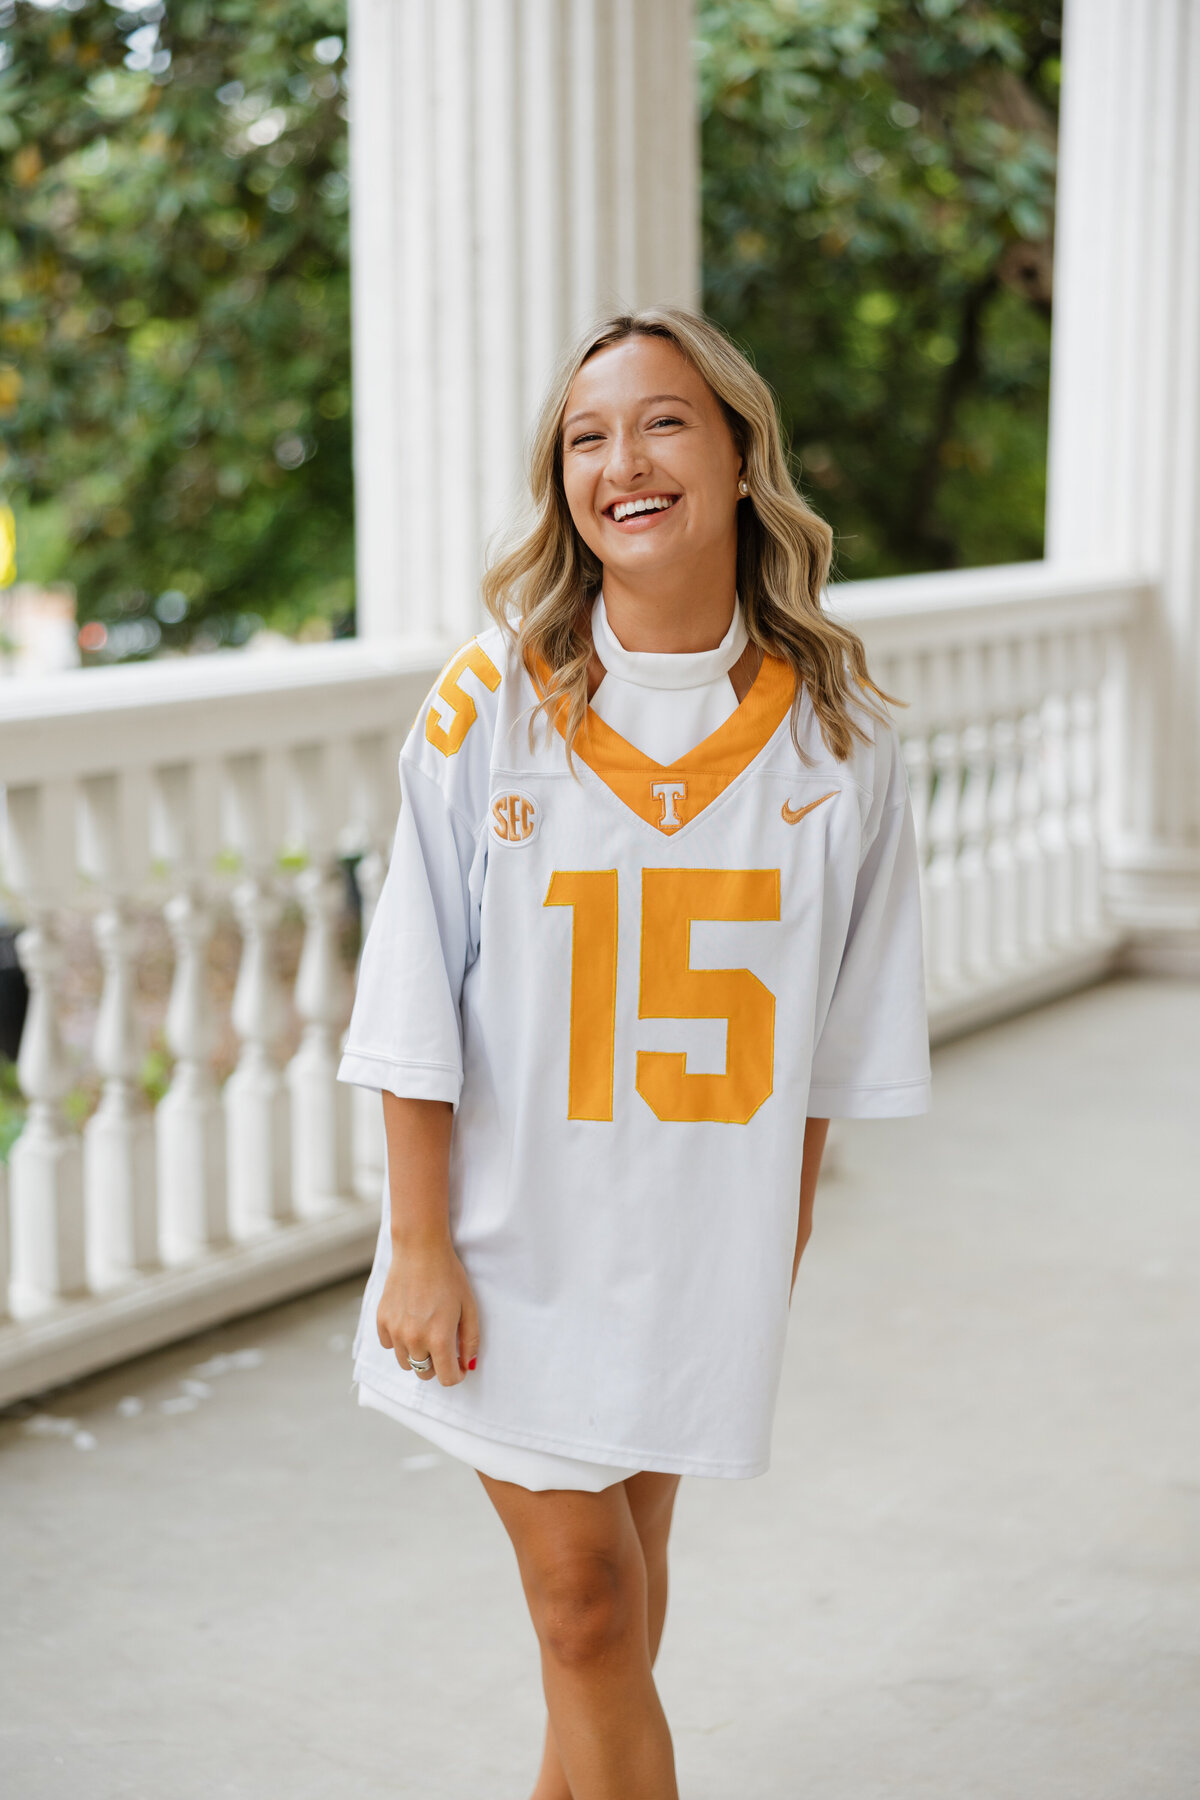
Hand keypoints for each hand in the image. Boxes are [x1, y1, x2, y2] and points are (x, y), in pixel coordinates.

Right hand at [376, 1236, 479, 1386]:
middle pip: (424, 1374)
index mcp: (438, 1338)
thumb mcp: (469, 1307)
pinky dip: (399, 1340)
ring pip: (406, 1362)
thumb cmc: (448, 1276)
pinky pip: (389, 1345)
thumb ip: (470, 1340)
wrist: (419, 1249)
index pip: (446, 1378)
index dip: (456, 1375)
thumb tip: (468, 1365)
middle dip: (437, 1365)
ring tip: (426, 1331)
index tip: (459, 1366)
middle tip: (444, 1343)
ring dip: (418, 1354)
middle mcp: (413, 1340)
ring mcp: (394, 1331)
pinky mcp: (381, 1321)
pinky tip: (409, 1321)